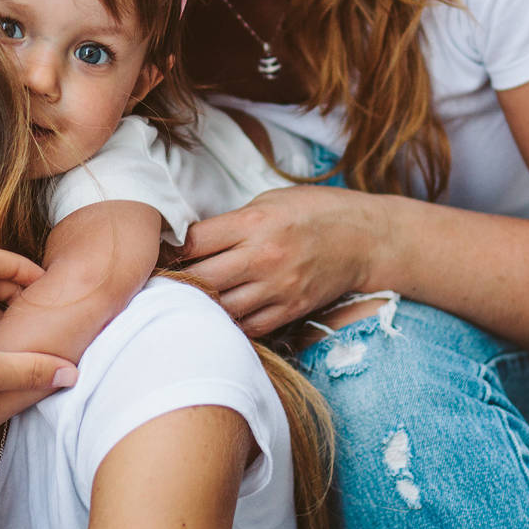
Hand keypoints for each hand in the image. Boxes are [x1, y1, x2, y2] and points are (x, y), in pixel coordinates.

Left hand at [178, 184, 392, 336]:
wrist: (366, 238)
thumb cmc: (315, 211)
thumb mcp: (269, 201)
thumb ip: (232, 222)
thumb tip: (192, 240)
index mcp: (254, 223)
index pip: (194, 241)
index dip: (171, 248)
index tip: (162, 251)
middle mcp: (262, 258)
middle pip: (201, 279)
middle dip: (178, 280)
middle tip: (165, 281)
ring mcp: (277, 288)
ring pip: (221, 308)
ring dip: (201, 305)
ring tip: (188, 300)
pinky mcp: (291, 310)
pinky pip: (248, 327)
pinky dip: (230, 323)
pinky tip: (221, 314)